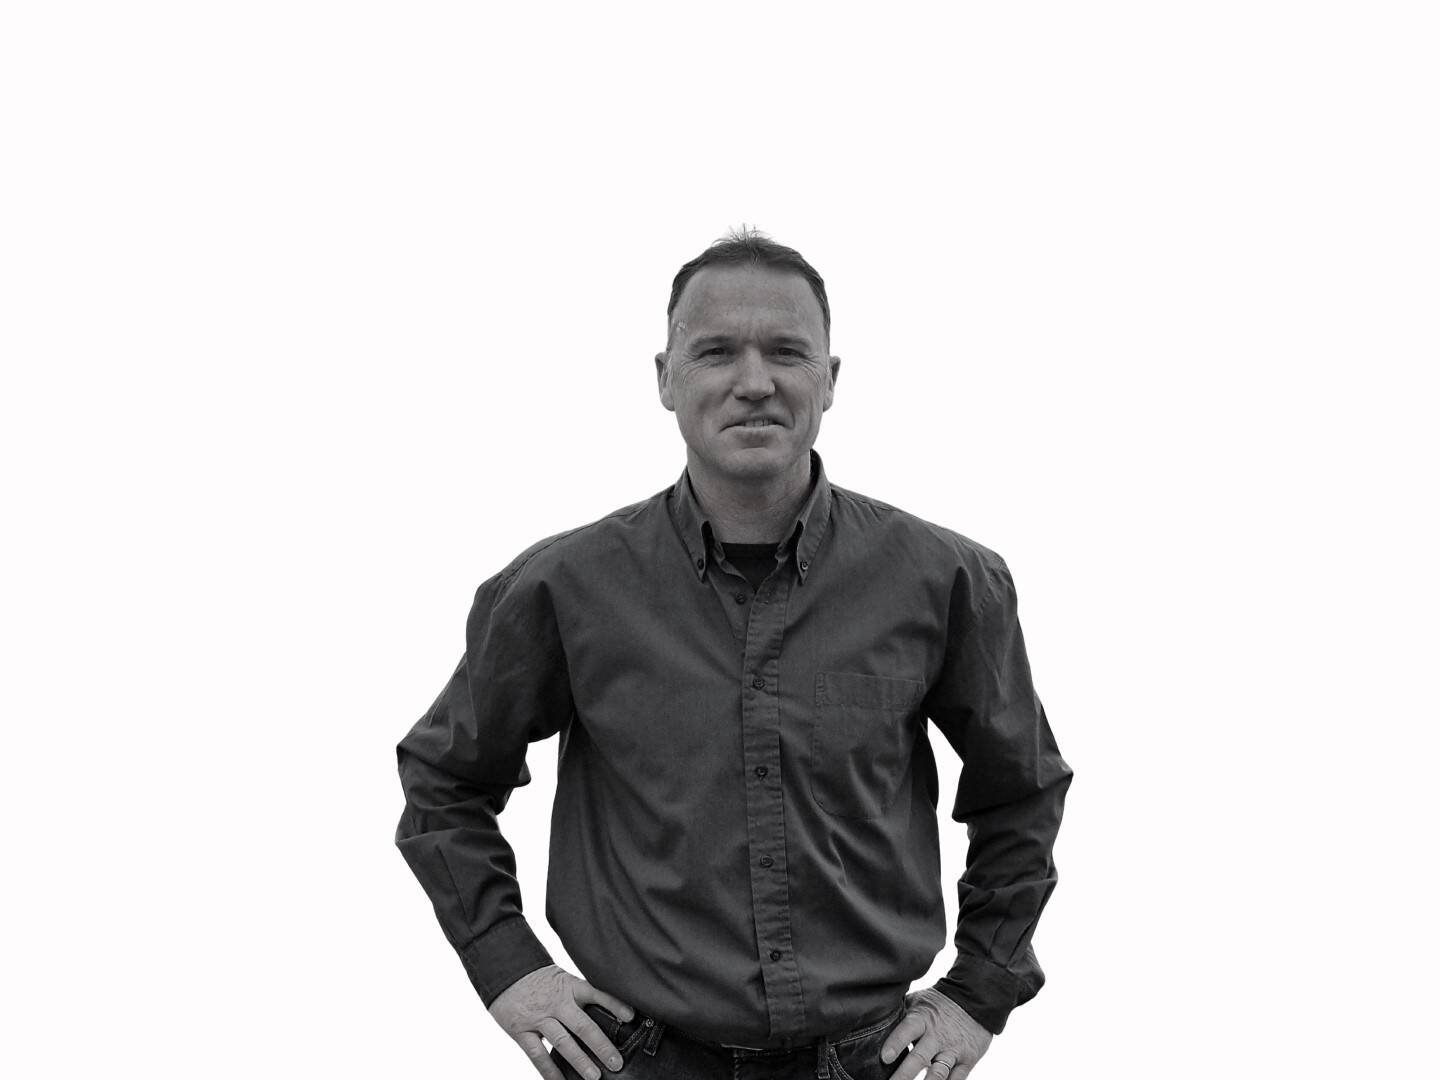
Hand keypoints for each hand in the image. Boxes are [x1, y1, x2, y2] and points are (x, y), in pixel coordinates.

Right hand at [489, 963, 636, 1079]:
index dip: (615, 1004)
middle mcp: (557, 1002)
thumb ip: (579, 996)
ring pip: (563, 1042)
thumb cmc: (539, 980)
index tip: (631, 1017)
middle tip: (616, 1063)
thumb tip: (604, 1016)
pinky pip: (537, 1054)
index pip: (597, 993)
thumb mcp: (562, 980)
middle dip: (601, 1045)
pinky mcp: (521, 1029)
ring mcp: (539, 1017)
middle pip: (583, 1025)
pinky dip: (549, 1071)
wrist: (504, 969)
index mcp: (570, 986)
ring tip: (594, 1077)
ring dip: (580, 1061)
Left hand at [879, 988, 992, 1079]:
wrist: (975, 999)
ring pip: (938, 1074)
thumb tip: (875, 1018)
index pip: (907, 1030)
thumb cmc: (938, 1003)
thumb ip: (900, 1013)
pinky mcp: (967, 1061)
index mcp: (922, 1019)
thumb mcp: (918, 1001)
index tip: (884, 1057)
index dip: (896, 1043)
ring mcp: (953, 1050)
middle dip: (904, 1075)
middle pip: (919, 1058)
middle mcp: (937, 1036)